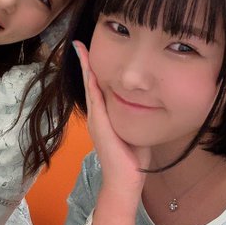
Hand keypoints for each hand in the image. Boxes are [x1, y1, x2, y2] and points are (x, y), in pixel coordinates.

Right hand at [73, 40, 149, 203]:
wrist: (125, 181)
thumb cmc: (132, 159)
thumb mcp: (134, 130)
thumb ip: (136, 116)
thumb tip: (146, 103)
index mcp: (105, 116)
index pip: (97, 87)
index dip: (93, 69)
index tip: (89, 52)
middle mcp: (97, 115)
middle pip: (89, 82)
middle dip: (85, 62)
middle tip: (78, 43)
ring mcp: (97, 119)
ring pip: (89, 86)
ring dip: (85, 67)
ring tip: (80, 49)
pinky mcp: (100, 124)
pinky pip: (94, 98)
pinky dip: (90, 82)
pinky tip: (89, 69)